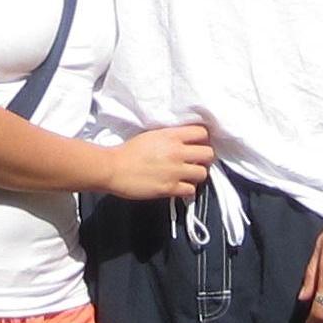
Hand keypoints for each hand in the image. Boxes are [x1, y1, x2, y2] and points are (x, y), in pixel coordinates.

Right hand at [100, 116, 216, 203]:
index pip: (202, 132)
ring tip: (188, 175)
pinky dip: (187, 189)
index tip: (198, 144)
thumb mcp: (152, 135)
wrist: (113, 168)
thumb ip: (171, 137)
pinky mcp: (169, 188)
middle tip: (196, 161)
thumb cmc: (128, 151)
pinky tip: (179, 186)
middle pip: (208, 153)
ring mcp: (175, 171)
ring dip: (197, 174)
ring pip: (203, 173)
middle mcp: (176, 152)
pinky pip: (191, 190)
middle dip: (204, 158)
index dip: (203, 139)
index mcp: (171, 136)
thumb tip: (185, 141)